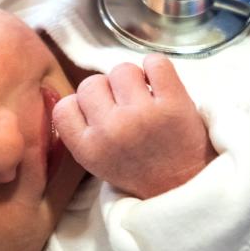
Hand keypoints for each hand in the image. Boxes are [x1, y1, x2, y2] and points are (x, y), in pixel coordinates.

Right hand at [52, 54, 215, 198]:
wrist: (185, 187)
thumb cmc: (141, 172)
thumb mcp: (99, 162)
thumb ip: (85, 131)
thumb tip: (81, 94)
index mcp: (88, 149)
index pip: (64, 106)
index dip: (81, 105)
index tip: (98, 113)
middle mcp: (111, 130)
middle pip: (91, 83)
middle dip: (107, 91)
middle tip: (125, 106)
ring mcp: (142, 115)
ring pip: (121, 69)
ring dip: (132, 79)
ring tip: (144, 98)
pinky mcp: (173, 103)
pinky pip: (155, 63)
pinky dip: (157, 68)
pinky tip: (159, 85)